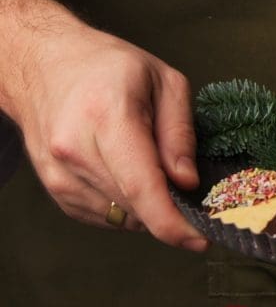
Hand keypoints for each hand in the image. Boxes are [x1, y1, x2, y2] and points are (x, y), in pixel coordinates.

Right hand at [9, 21, 206, 249]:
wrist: (44, 66)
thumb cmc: (108, 66)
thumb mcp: (164, 81)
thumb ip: (180, 133)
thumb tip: (187, 183)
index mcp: (107, 115)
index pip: (140, 185)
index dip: (171, 222)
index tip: (199, 240)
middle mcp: (75, 150)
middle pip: (133, 206)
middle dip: (169, 208)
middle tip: (188, 187)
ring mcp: (59, 174)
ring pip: (119, 216)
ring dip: (146, 206)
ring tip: (150, 164)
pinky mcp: (55, 190)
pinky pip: (103, 215)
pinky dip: (125, 205)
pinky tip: (126, 171)